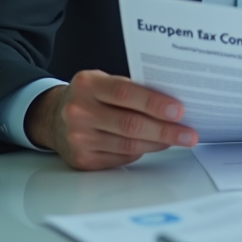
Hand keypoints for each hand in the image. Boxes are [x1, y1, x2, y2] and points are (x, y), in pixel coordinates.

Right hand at [24, 70, 197, 170]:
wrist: (52, 116)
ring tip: (177, 138)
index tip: (179, 110)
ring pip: (128, 144)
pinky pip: (121, 158)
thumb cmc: (88, 96)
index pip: (125, 93)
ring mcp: (78, 138)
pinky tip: (154, 145)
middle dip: (165, 130)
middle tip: (188, 133)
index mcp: (87, 85)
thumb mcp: (102, 81)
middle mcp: (79, 112)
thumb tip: (172, 103)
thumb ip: (131, 89)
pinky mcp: (82, 160)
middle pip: (130, 124)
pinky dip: (141, 151)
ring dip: (158, 143)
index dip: (154, 103)